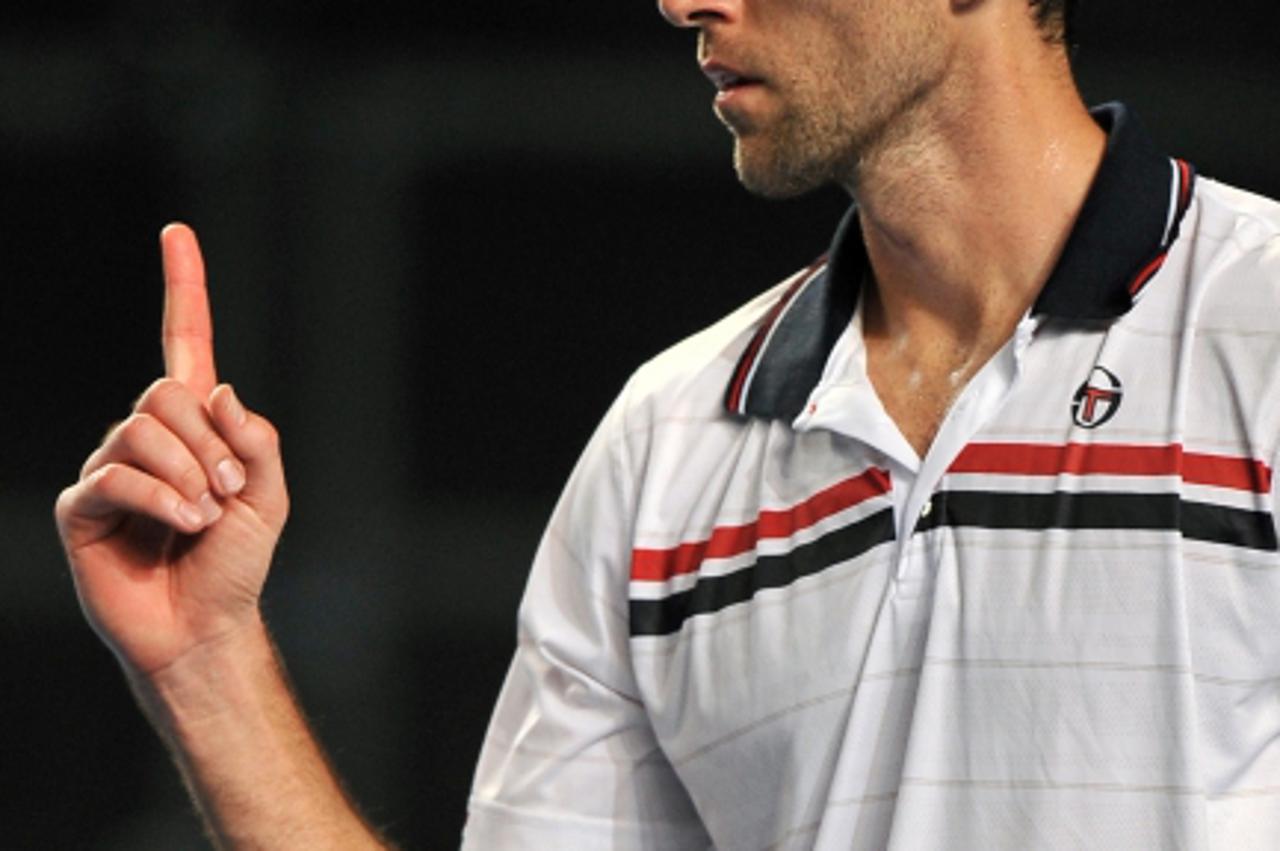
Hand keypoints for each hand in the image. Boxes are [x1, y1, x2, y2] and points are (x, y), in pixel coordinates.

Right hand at [55, 224, 288, 677]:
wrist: (205, 627)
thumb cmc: (237, 564)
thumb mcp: (269, 498)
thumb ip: (256, 441)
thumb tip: (218, 391)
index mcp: (196, 427)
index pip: (185, 342)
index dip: (183, 287)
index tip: (177, 232)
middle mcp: (148, 437)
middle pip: (165, 393)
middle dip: (208, 444)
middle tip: (228, 494)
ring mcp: (111, 468)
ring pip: (141, 429)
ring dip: (188, 475)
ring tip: (205, 518)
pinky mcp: (85, 506)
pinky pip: (117, 474)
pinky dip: (162, 498)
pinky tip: (183, 526)